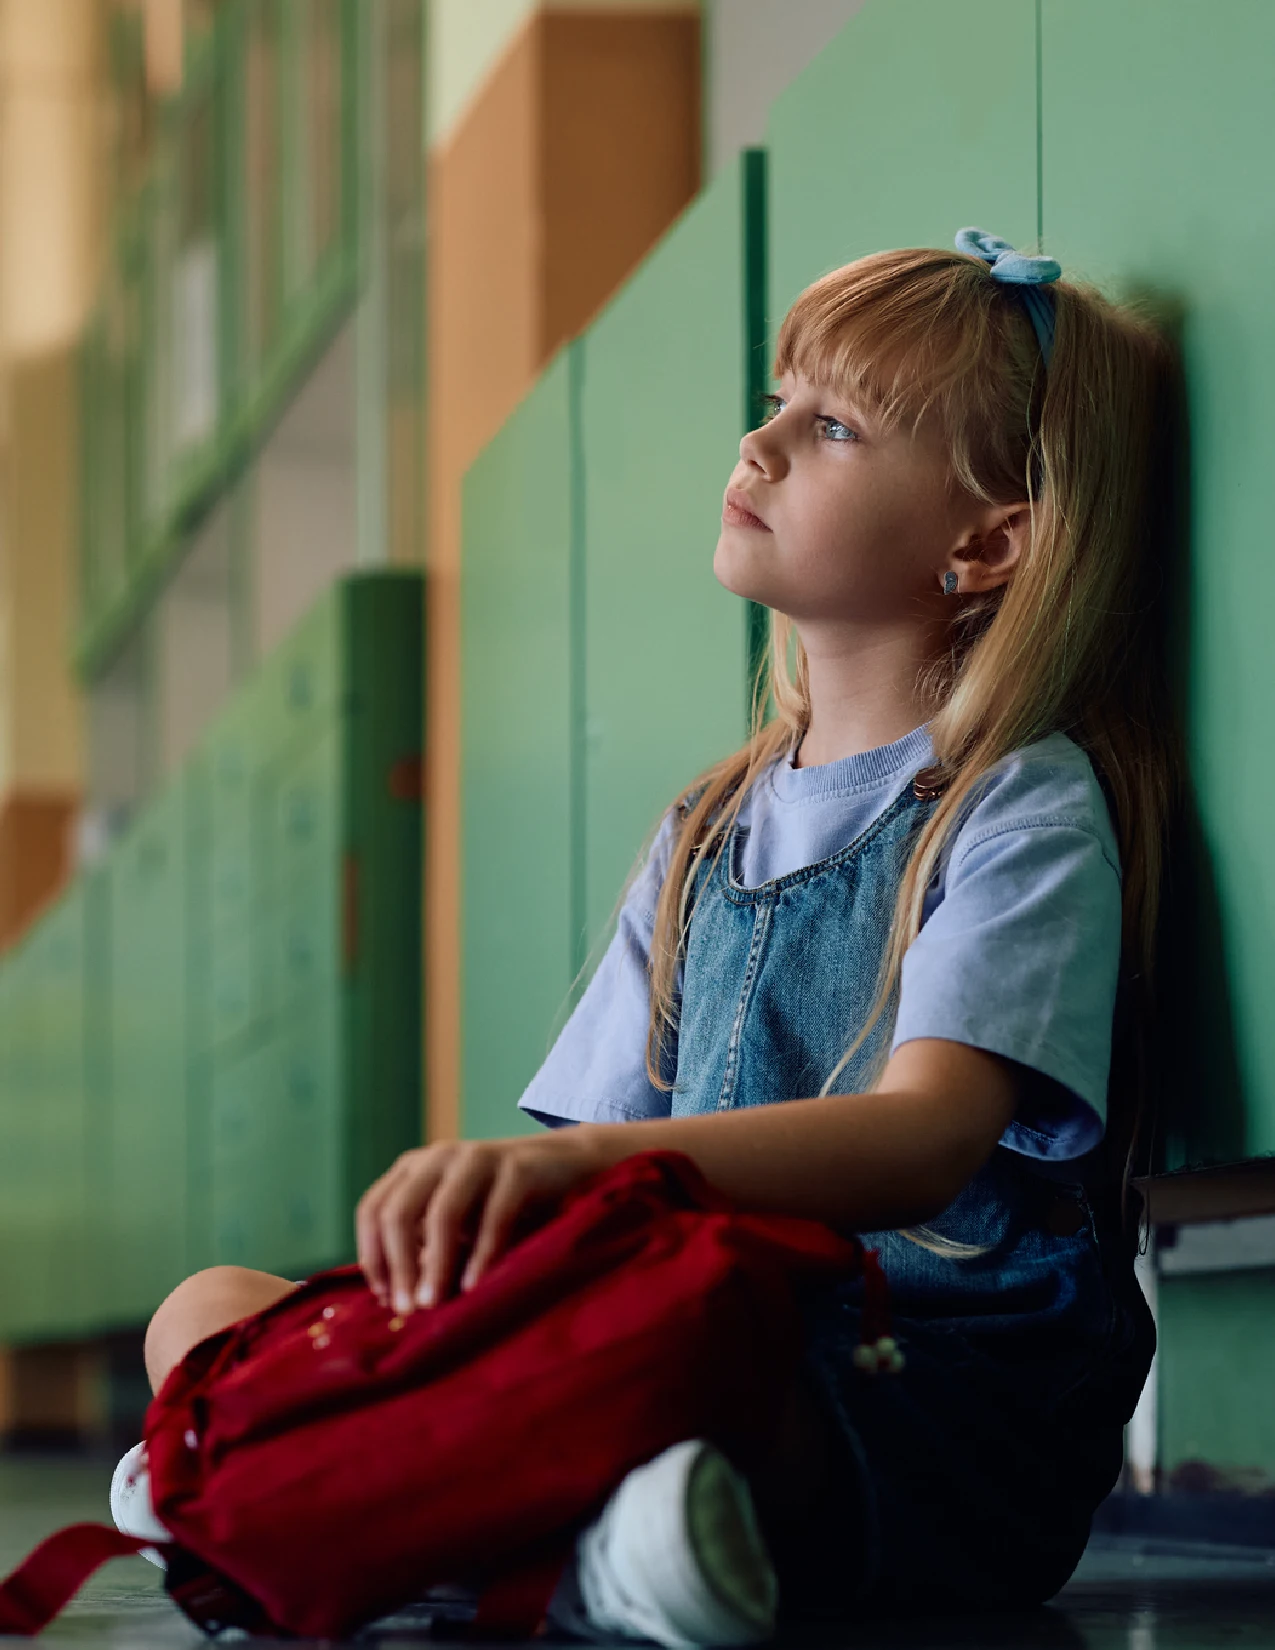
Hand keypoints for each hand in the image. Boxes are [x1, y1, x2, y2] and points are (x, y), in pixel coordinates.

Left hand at [355, 1130, 609, 1314]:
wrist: (564, 1166)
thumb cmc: (499, 1203)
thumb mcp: (455, 1224)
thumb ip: (425, 1250)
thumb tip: (392, 1299)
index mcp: (414, 1168)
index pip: (372, 1209)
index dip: (373, 1256)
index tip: (383, 1298)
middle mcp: (438, 1156)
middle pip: (399, 1212)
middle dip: (399, 1266)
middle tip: (407, 1309)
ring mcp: (477, 1157)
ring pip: (442, 1213)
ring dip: (435, 1265)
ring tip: (433, 1304)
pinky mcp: (517, 1166)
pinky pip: (494, 1215)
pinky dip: (482, 1255)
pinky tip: (475, 1286)